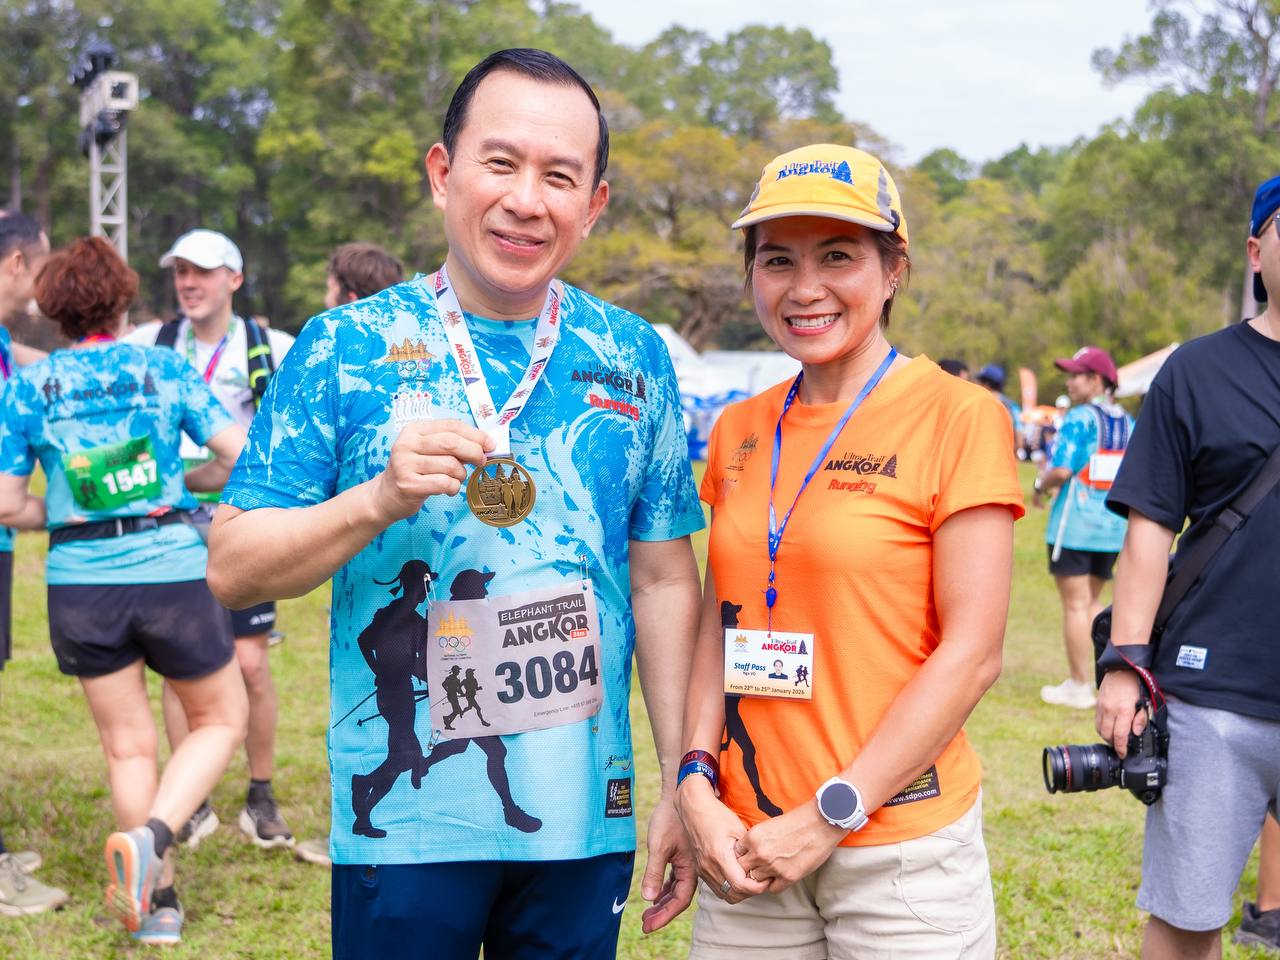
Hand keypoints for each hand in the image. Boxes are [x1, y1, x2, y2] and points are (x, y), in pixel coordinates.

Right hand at [372, 420, 492, 522]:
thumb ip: (452, 444)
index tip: (490, 444)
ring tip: (456, 479)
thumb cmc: (415, 471)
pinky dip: (454, 488)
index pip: (451, 426)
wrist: (386, 496)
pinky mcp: (409, 485)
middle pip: (451, 442)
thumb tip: (485, 444)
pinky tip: (449, 489)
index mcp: (414, 430)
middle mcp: (407, 444)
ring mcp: (405, 464)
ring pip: (450, 465)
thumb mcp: (428, 451)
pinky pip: (445, 483)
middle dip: (473, 451)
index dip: (475, 434)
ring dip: (461, 474)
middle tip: (482, 461)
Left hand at [639, 795, 695, 932]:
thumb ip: (654, 872)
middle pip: (678, 898)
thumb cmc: (669, 819)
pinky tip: (656, 894)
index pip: (679, 901)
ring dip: (663, 902)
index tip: (648, 926)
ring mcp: (688, 863)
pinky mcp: (682, 856)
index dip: (664, 916)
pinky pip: (675, 879)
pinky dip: (665, 888)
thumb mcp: (659, 846)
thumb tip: (648, 898)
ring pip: (676, 889)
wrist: (678, 794)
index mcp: (691, 869)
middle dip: (662, 913)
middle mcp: (693, 869)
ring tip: (648, 913)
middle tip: (645, 924)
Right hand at [675, 776, 767, 903]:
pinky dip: (729, 888)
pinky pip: (717, 888)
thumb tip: (761, 867)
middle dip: (750, 892)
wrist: (694, 808)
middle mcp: (708, 867)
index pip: (740, 885)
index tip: (766, 880)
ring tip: (750, 880)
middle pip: (733, 895)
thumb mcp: (738, 829)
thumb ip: (749, 851)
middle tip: (761, 881)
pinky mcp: (700, 870)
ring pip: (724, 895)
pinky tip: (737, 877)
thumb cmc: (717, 815)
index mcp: (719, 856)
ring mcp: (703, 869)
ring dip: (739, 892)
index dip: (757, 887)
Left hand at [733, 801, 844, 894]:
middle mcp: (760, 853)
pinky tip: (781, 876)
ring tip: (771, 871)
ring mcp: (773, 867)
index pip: (736, 854)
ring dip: (762, 877)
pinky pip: (773, 889)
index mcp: (753, 837)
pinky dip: (775, 884)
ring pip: (756, 880)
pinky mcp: (788, 877)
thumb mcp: (769, 826)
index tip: (749, 857)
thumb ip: (757, 840)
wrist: (820, 823)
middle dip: (749, 868)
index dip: (743, 856)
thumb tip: (750, 852)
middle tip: (757, 867)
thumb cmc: (797, 821)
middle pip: (743, 869)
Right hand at [1095, 669, 1146, 756]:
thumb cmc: (1135, 687)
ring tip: (1115, 739)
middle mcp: (1110, 710)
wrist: (1121, 670)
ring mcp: (1102, 707)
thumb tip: (1136, 733)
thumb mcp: (1144, 702)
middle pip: (1107, 735)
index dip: (1121, 748)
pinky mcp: (1097, 705)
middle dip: (1113, 744)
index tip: (1123, 754)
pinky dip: (1102, 728)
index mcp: (1124, 710)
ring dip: (1106, 737)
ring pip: (1100, 729)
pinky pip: (1097, 722)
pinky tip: (1109, 729)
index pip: (1120, 735)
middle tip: (1120, 747)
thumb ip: (1141, 719)